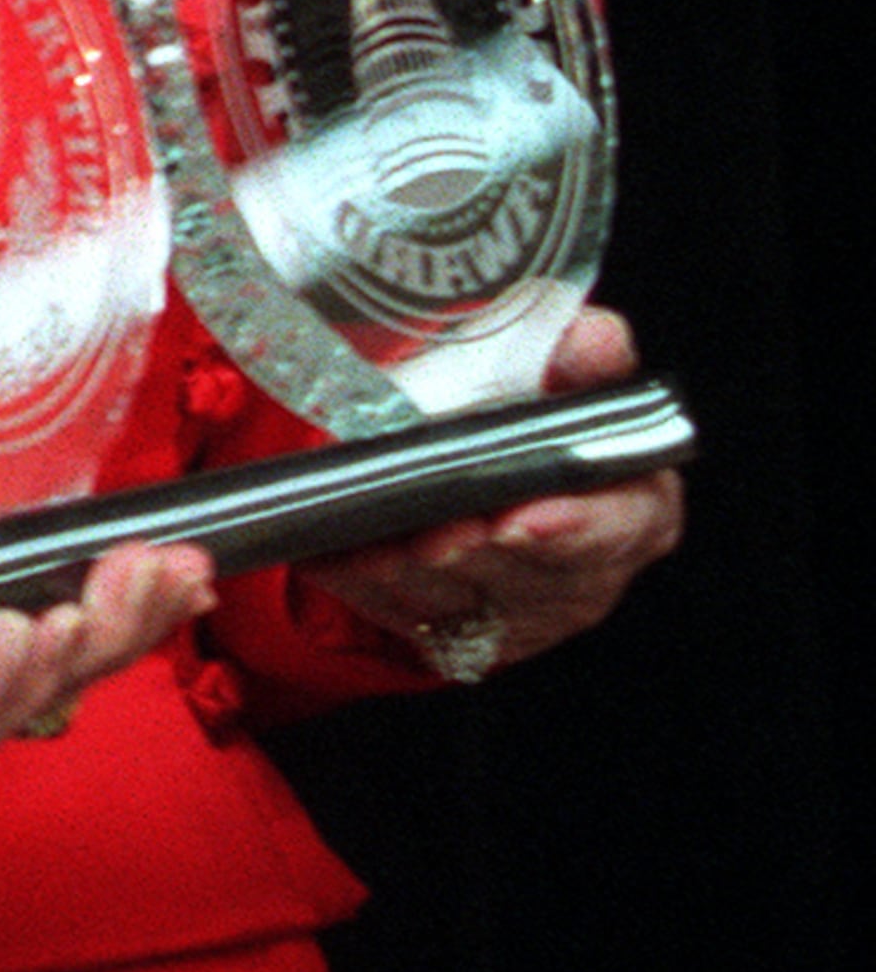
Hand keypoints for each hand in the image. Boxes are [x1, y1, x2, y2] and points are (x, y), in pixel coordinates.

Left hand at [308, 305, 684, 679]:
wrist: (474, 454)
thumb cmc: (524, 408)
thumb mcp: (556, 369)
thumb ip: (579, 352)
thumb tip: (589, 338)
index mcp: (634, 502)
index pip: (623, 525)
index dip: (575, 528)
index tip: (521, 519)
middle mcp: (591, 568)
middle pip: (536, 574)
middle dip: (476, 554)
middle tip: (433, 538)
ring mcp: (530, 609)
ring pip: (467, 598)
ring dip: (415, 573)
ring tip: (376, 546)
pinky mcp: (470, 633)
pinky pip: (410, 615)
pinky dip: (367, 585)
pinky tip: (337, 556)